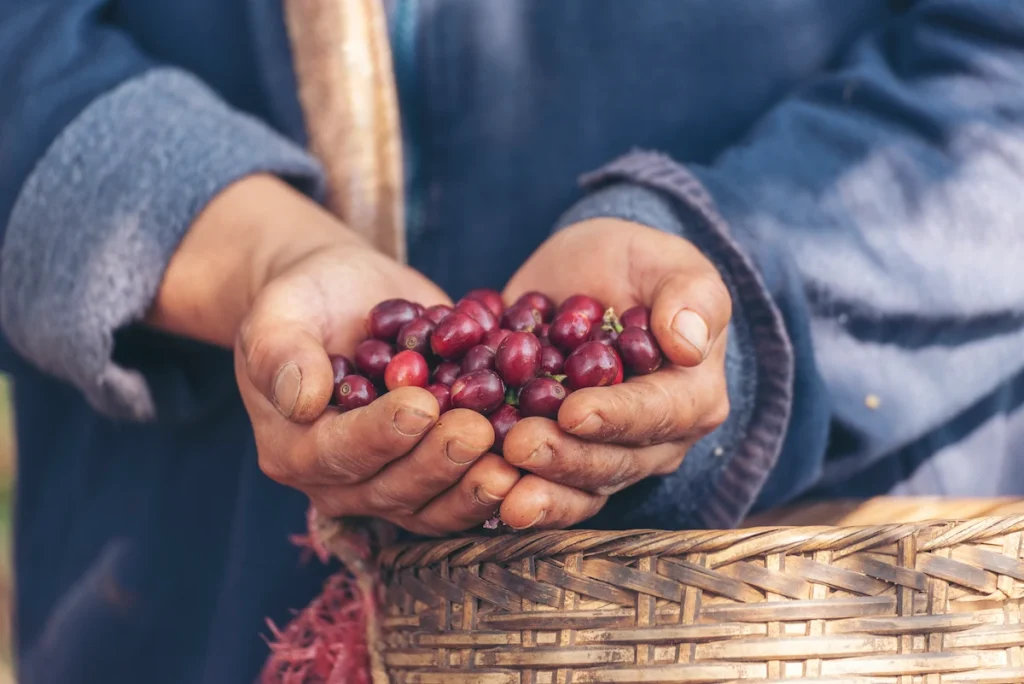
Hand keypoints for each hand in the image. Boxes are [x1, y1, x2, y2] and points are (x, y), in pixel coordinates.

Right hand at [149, 175, 518, 534]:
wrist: (347, 299)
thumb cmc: (307, 299)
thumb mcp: (280, 311)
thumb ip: (280, 352)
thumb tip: (299, 399)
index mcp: (294, 448)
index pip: (337, 452)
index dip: (380, 434)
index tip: (421, 405)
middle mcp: (340, 482)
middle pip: (390, 489)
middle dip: (437, 463)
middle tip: (478, 431)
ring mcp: (390, 485)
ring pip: (432, 506)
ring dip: (473, 489)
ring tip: (513, 462)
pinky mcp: (433, 475)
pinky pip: (463, 494)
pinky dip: (498, 486)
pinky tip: (533, 466)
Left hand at [499, 218, 731, 529]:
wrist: (581, 278)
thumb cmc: (635, 265)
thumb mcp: (666, 261)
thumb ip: (688, 296)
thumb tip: (688, 344)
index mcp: (692, 395)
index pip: (659, 413)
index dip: (616, 417)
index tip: (573, 412)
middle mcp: (657, 441)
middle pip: (614, 461)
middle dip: (566, 457)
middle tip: (519, 445)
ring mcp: (607, 458)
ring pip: (578, 489)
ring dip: (539, 492)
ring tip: (499, 488)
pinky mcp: (563, 461)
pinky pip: (542, 488)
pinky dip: (510, 493)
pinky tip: (479, 495)